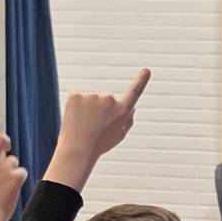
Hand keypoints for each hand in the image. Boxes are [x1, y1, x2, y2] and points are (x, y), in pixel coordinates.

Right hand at [0, 107, 26, 220]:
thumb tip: (2, 156)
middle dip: (4, 139)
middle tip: (6, 146)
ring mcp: (0, 168)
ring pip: (13, 160)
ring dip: (13, 169)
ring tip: (4, 186)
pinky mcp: (14, 176)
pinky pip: (22, 171)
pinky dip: (19, 179)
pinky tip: (11, 190)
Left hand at [46, 69, 150, 192]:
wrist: (78, 150)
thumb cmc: (100, 144)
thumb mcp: (119, 135)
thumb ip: (128, 120)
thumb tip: (132, 106)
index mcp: (122, 111)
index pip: (134, 92)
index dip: (141, 81)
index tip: (146, 70)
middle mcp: (109, 99)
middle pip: (106, 99)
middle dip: (102, 109)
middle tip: (95, 126)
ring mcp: (92, 95)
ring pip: (91, 99)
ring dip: (88, 109)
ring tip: (84, 125)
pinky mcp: (76, 94)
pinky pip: (78, 96)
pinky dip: (75, 106)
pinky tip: (75, 118)